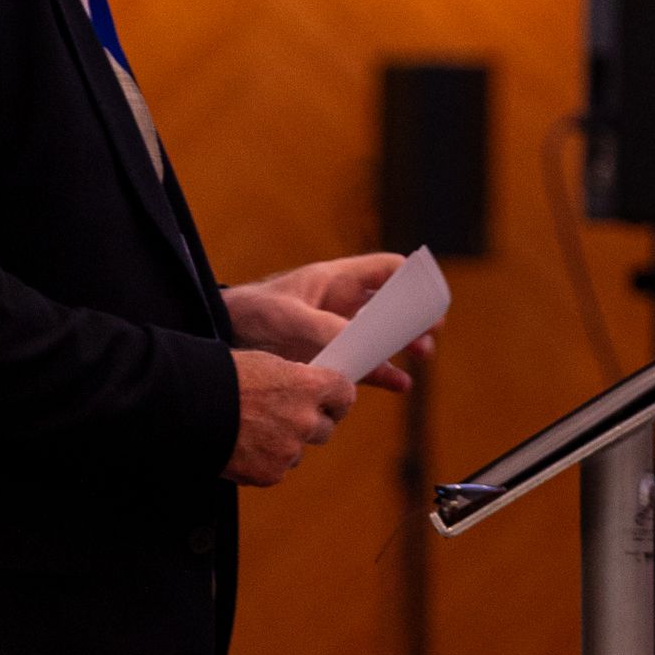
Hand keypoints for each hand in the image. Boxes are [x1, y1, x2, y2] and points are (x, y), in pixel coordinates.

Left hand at [222, 253, 429, 392]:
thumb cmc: (253, 313)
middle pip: (391, 306)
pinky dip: (383, 374)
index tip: (428, 294)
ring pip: (382, 337)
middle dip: (413, 317)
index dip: (410, 278)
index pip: (385, 270)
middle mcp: (342, 304)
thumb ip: (325, 328)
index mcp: (335, 280)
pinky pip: (364, 364)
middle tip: (430, 332)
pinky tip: (399, 384)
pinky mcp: (330, 357)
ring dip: (402, 346)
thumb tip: (357, 343)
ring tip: (420, 356)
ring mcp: (338, 331)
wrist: (225, 336)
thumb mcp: (289, 317)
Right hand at [225, 352, 356, 486]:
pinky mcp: (270, 474)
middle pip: (326, 429)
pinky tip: (241, 446)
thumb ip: (294, 380)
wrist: (185, 407)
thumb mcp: (265, 364)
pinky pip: (276, 469)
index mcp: (308, 386)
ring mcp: (288, 450)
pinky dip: (263, 461)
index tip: (330, 401)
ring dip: (284, 444)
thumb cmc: (220, 379)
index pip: (345, 395)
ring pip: (298, 452)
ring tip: (252, 430)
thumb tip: (308, 391)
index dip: (336, 399)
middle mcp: (304, 420)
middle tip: (284, 417)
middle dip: (310, 424)